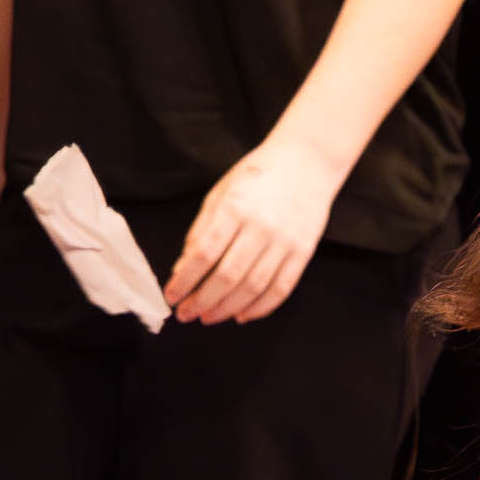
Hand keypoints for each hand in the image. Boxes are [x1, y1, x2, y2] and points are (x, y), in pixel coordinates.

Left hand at [164, 133, 340, 324]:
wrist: (308, 162)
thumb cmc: (259, 175)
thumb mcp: (221, 192)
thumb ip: (202, 229)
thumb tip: (183, 268)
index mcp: (235, 208)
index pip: (204, 254)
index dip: (185, 280)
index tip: (172, 296)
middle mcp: (261, 227)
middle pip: (227, 276)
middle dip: (202, 301)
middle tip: (186, 314)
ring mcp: (285, 242)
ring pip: (253, 287)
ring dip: (227, 308)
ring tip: (209, 317)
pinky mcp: (303, 253)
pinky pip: (280, 289)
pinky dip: (260, 308)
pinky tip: (241, 315)